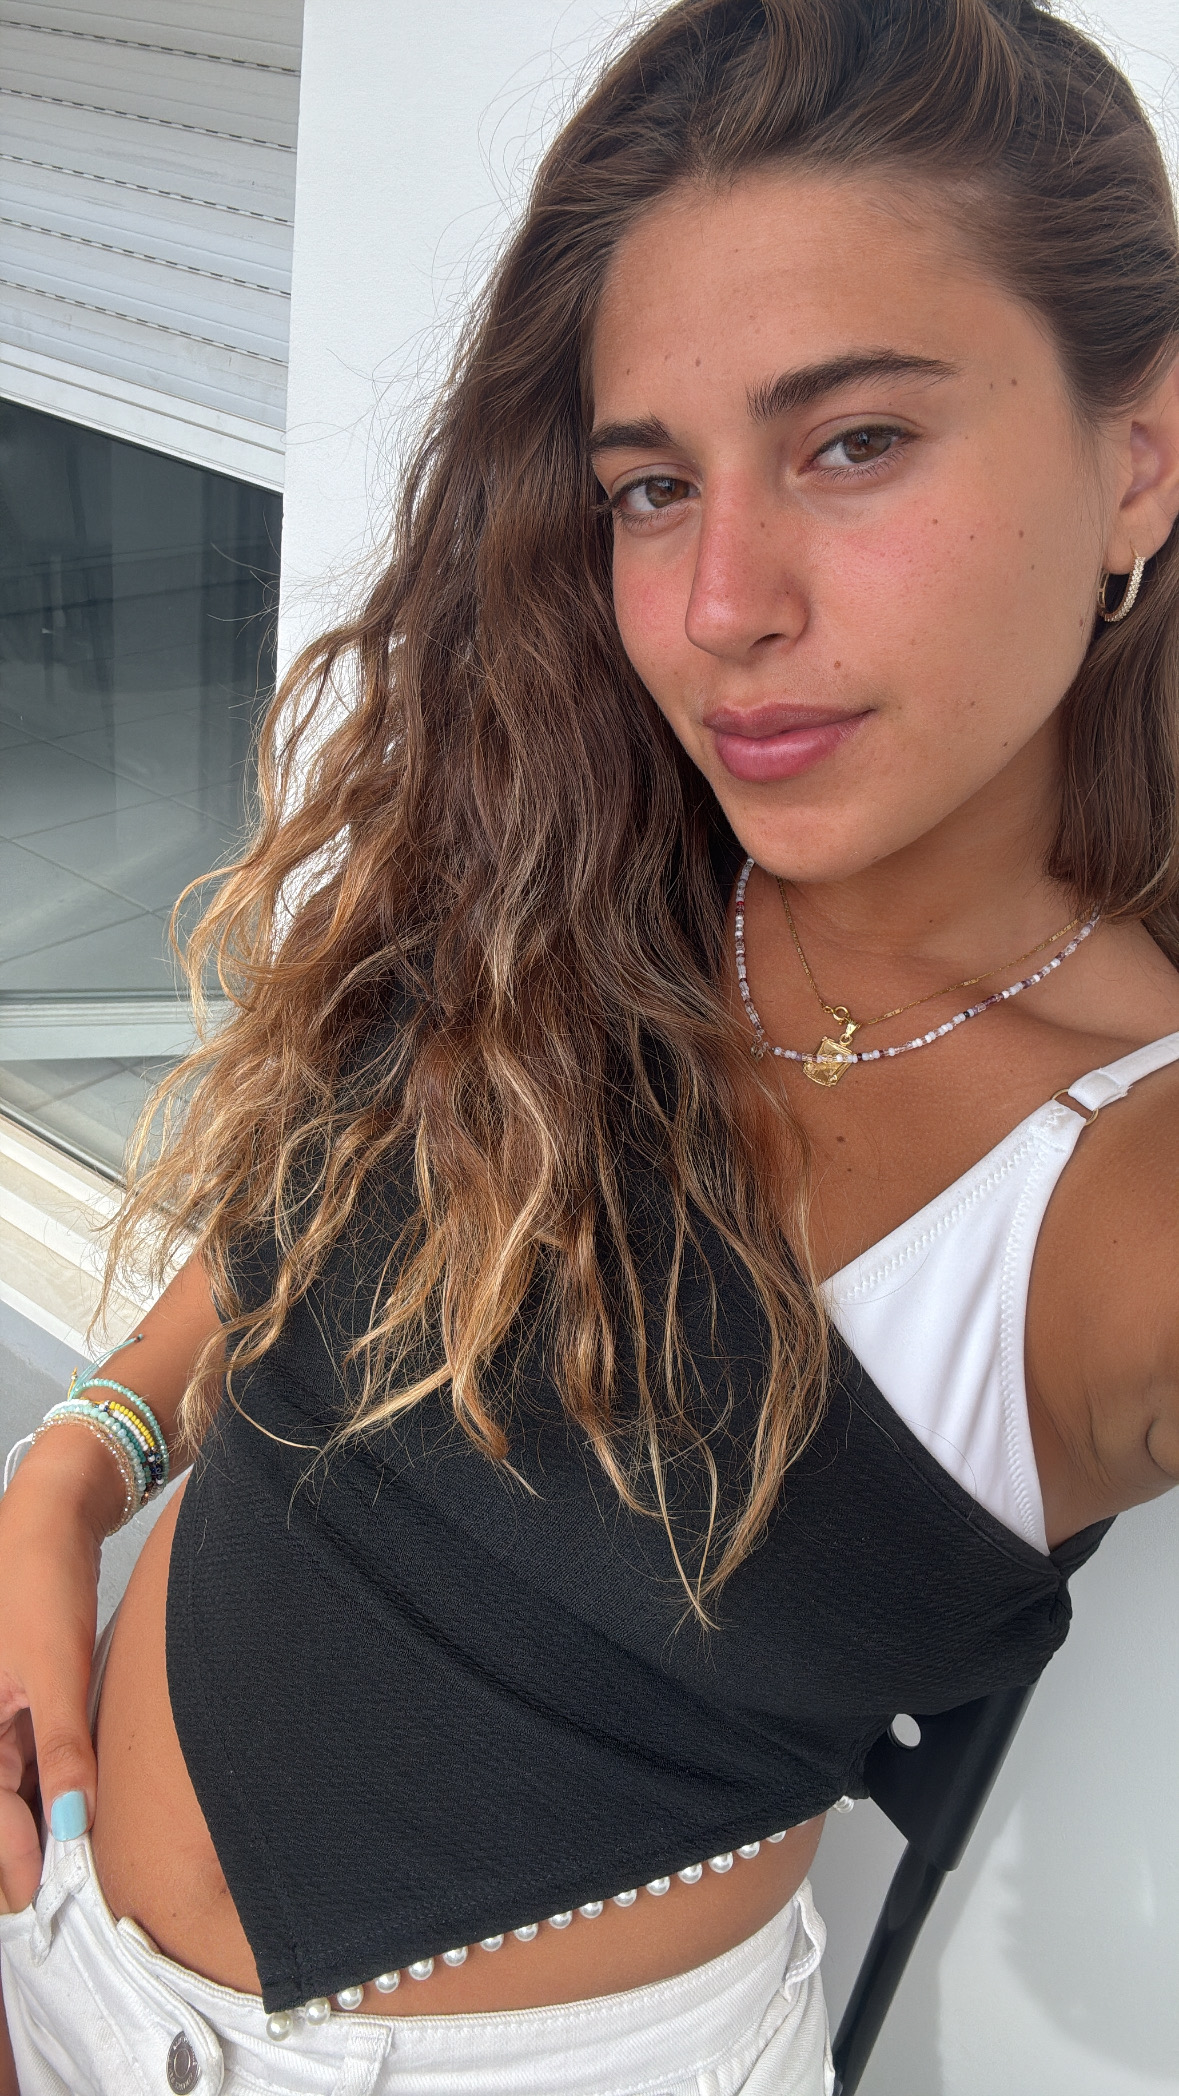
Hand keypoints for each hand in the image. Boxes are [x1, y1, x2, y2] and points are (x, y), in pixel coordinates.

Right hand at [0, 1426, 118, 1912]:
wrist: (51, 1514)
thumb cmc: (40, 1581)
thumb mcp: (55, 1670)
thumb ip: (63, 1750)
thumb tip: (74, 1824)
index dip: (13, 1859)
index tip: (40, 1902)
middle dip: (19, 1843)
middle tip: (52, 1894)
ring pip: (9, 1776)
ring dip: (34, 1812)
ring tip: (69, 1858)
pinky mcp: (18, 1687)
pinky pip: (24, 1748)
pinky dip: (46, 1775)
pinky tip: (72, 1798)